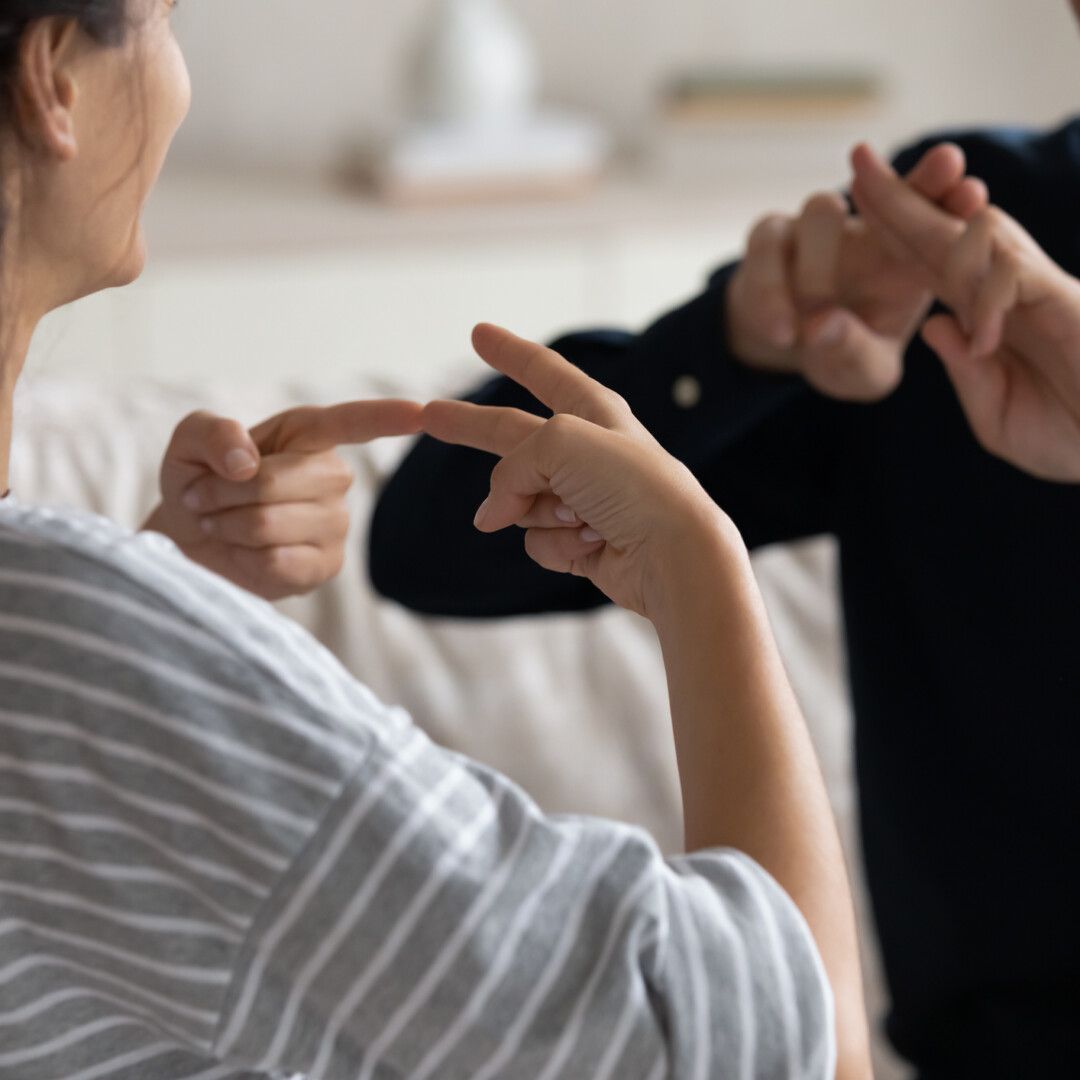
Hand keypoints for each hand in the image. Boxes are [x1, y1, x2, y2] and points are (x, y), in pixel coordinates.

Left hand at [146, 399, 422, 598]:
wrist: (189, 538)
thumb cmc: (199, 479)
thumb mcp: (189, 441)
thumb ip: (212, 433)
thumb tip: (245, 461)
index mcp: (310, 434)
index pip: (355, 422)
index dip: (387, 417)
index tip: (422, 411)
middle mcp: (334, 476)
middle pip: (277, 481)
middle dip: (224, 492)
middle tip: (204, 498)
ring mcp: (336, 524)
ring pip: (269, 524)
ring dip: (227, 525)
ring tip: (221, 523)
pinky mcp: (326, 566)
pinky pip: (278, 562)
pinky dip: (242, 558)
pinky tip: (242, 552)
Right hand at [422, 324, 734, 620]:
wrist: (673, 553)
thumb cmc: (631, 485)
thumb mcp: (561, 441)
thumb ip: (512, 467)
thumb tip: (492, 515)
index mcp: (593, 412)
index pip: (543, 371)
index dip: (509, 351)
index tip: (480, 333)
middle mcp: (587, 452)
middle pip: (511, 435)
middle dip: (471, 428)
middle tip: (430, 416)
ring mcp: (582, 498)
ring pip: (520, 501)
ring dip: (538, 511)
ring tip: (581, 516)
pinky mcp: (580, 542)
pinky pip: (537, 540)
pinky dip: (556, 545)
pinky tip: (590, 544)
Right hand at [727, 142, 987, 399]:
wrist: (781, 347)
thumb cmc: (838, 355)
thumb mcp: (860, 373)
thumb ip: (854, 354)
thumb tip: (821, 325)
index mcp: (904, 260)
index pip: (934, 222)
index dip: (951, 204)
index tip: (973, 192)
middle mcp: (864, 232)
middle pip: (892, 190)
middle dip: (919, 182)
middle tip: (948, 164)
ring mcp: (813, 228)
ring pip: (821, 212)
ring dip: (819, 266)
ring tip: (814, 324)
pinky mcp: (768, 239)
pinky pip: (767, 251)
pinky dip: (771, 291)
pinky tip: (780, 331)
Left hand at [851, 143, 1079, 481]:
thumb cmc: (1072, 437)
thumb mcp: (998, 416)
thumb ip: (967, 373)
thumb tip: (936, 325)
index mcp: (989, 318)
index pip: (935, 265)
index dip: (897, 233)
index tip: (855, 199)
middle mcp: (1012, 294)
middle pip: (950, 232)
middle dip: (902, 198)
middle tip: (855, 157)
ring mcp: (1040, 292)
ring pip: (981, 235)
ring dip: (931, 227)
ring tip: (882, 200)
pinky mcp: (1067, 302)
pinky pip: (1014, 275)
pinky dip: (987, 298)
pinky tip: (981, 339)